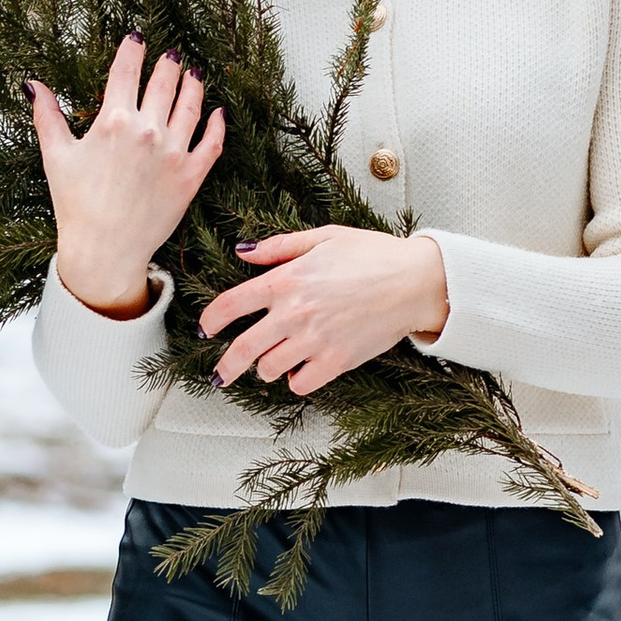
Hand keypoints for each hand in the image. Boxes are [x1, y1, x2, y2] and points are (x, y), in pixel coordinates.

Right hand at [30, 36, 224, 317]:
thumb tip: (31, 83)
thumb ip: (47, 115)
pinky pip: (212, 143)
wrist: (104, 250)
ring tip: (194, 74)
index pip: (126, 71)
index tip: (136, 38)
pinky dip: (217, 124)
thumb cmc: (75, 204)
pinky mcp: (191, 176)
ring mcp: (174, 153)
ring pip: (191, 106)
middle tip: (171, 54)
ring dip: (193, 85)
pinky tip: (218, 112)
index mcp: (113, 121)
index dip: (132, 50)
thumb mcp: (56, 156)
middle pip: (163, 83)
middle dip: (167, 64)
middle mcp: (148, 131)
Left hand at [198, 224, 448, 396]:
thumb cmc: (373, 255)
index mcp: (286, 281)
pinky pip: (301, 384)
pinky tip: (300, 371)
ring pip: (269, 369)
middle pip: (242, 348)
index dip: (211, 320)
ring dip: (265, 369)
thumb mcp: (324, 237)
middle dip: (225, 366)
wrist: (415, 282)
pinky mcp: (336, 362)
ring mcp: (314, 341)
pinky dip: (296, 381)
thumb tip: (244, 251)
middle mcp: (294, 314)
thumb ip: (280, 247)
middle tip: (219, 375)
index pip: (231, 305)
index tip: (205, 329)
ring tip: (271, 364)